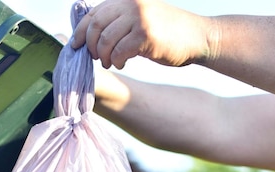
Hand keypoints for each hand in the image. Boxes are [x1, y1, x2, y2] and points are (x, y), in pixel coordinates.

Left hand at [71, 0, 213, 68]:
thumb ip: (117, 22)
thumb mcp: (139, 19)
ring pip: (105, 41)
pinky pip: (119, 52)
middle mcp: (131, 3)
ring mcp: (139, 17)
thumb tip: (87, 37)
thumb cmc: (166, 32)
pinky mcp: (145, 34)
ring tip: (111, 62)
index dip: (81, 32)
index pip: (93, 14)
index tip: (76, 46)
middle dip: (92, 46)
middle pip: (96, 27)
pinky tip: (122, 63)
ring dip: (104, 56)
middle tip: (98, 58)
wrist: (198, 37)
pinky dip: (117, 61)